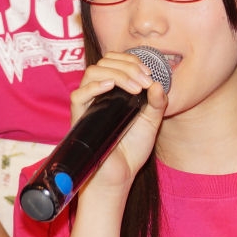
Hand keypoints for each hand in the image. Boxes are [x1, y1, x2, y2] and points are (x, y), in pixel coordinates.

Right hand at [70, 51, 167, 191]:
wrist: (120, 175)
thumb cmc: (132, 149)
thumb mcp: (151, 123)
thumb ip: (157, 103)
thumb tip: (158, 84)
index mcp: (115, 90)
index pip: (116, 61)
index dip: (133, 61)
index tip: (149, 74)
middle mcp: (100, 94)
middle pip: (105, 62)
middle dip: (128, 66)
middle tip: (144, 81)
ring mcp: (88, 104)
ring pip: (92, 73)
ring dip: (116, 74)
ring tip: (135, 87)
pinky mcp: (80, 118)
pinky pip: (78, 95)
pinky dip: (94, 87)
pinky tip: (111, 87)